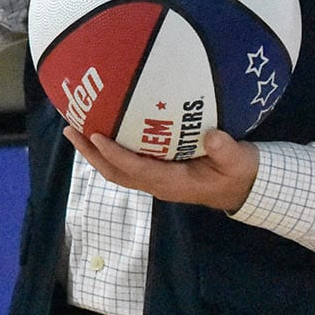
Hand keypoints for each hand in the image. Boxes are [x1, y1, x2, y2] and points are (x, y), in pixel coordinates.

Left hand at [65, 126, 259, 213]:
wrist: (243, 186)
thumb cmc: (239, 172)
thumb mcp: (239, 162)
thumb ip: (226, 150)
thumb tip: (212, 136)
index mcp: (173, 183)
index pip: (136, 169)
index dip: (115, 154)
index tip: (96, 135)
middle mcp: (157, 184)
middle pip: (115, 172)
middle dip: (91, 153)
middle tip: (70, 129)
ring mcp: (154, 179)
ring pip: (116, 169)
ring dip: (94, 152)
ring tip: (75, 127)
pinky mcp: (156, 172)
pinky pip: (125, 162)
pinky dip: (109, 148)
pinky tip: (100, 128)